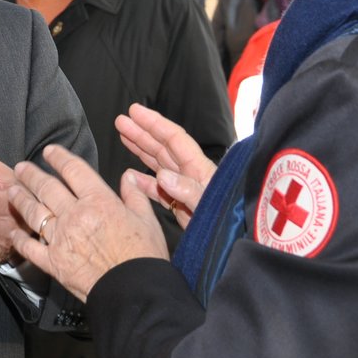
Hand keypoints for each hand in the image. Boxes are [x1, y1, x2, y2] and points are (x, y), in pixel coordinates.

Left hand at [8, 144, 167, 300]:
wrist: (135, 292)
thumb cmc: (144, 257)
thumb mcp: (147, 219)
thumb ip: (134, 194)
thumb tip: (128, 176)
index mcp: (99, 201)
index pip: (73, 170)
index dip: (58, 157)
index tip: (49, 152)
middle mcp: (75, 215)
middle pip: (46, 187)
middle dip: (30, 174)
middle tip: (21, 167)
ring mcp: (61, 239)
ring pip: (33, 212)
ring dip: (20, 199)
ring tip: (12, 191)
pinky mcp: (53, 262)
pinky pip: (30, 247)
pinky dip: (20, 239)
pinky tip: (14, 234)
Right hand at [116, 104, 216, 227]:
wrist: (236, 245)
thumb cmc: (227, 221)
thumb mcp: (209, 205)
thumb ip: (187, 190)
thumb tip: (162, 176)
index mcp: (199, 168)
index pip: (174, 138)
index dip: (154, 124)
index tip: (135, 112)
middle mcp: (190, 174)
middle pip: (163, 147)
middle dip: (142, 133)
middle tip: (121, 121)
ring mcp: (184, 189)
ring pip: (159, 164)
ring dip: (141, 150)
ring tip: (123, 137)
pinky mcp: (181, 206)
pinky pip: (158, 190)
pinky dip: (144, 182)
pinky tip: (130, 177)